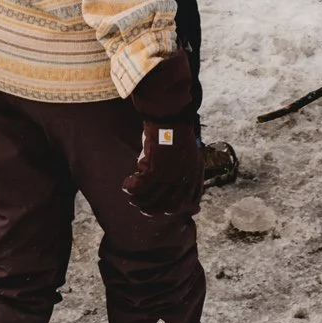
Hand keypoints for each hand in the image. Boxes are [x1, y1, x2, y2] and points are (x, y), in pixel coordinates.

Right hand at [122, 47, 201, 215]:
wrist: (169, 111)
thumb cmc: (176, 127)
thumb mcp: (187, 150)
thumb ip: (185, 167)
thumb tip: (176, 182)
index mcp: (195, 172)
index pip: (189, 199)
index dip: (177, 208)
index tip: (166, 211)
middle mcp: (184, 176)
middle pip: (168, 204)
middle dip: (153, 209)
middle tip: (142, 208)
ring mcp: (171, 173)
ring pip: (152, 197)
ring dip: (139, 199)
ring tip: (131, 196)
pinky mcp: (155, 167)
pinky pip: (140, 186)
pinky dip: (131, 187)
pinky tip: (126, 184)